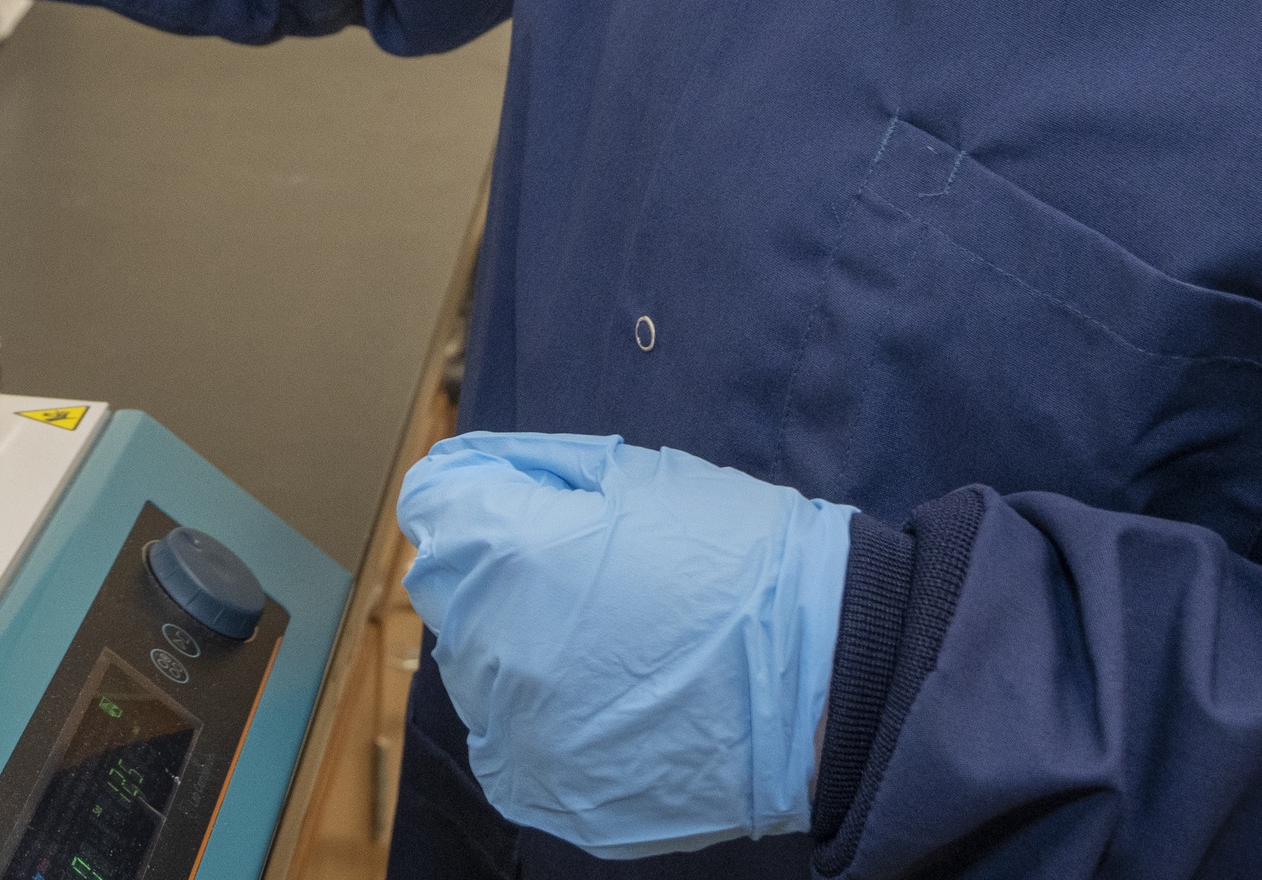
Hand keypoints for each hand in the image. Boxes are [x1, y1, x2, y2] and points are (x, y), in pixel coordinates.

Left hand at [397, 432, 855, 857]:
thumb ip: (539, 470)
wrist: (825, 684)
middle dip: (497, 566)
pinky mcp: (544, 791)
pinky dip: (538, 716)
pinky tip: (602, 696)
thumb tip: (476, 471)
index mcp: (509, 556)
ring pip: (475, 667)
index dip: (478, 486)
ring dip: (516, 643)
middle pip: (450, 586)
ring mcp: (515, 731)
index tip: (517, 492)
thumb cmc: (742, 564)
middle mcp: (492, 648)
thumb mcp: (639, 477)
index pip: (435, 502)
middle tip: (584, 567)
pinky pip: (506, 740)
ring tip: (606, 636)